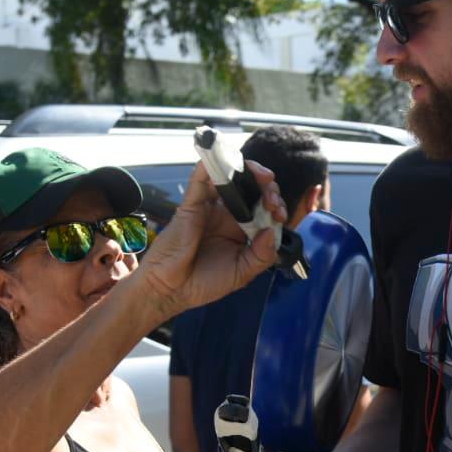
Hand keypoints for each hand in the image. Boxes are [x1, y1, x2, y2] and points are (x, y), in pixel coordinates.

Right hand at [139, 160, 285, 318]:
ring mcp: (210, 207)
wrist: (171, 290)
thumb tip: (272, 232)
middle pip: (252, 189)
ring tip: (264, 180)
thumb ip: (261, 255)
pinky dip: (212, 165)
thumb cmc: (204, 283)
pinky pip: (201, 179)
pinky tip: (227, 161)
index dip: (275, 206)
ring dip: (251, 173)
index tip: (279, 215)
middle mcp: (228, 214)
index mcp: (242, 229)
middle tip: (273, 202)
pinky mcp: (192, 203)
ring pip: (232, 178)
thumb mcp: (242, 273)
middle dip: (268, 188)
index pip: (264, 207)